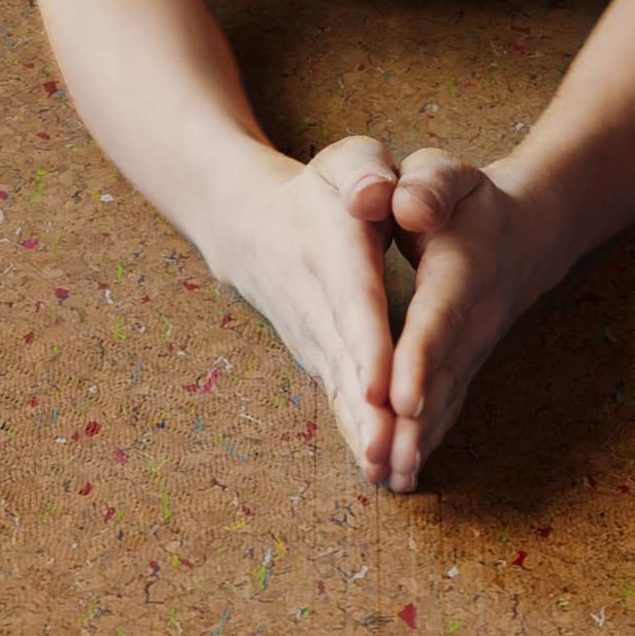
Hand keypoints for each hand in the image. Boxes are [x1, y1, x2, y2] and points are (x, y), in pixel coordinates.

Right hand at [208, 136, 402, 484]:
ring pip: (341, 394)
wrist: (250, 229)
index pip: (353, 303)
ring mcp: (315, 343)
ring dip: (360, 436)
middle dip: (366, 411)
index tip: (379, 386)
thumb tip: (375, 196)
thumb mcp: (344, 161)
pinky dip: (357, 438)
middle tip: (384, 452)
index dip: (366, 346)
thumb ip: (364, 172)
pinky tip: (381, 474)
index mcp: (335, 256)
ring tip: (384, 474)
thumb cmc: (315, 193)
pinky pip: (340, 405)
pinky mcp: (318, 364)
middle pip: (347, 365)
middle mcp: (320, 309)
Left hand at [384, 149, 561, 492]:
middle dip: (414, 421)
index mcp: (460, 270)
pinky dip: (425, 442)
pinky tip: (402, 475)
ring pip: (444, 401)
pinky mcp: (466, 368)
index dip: (418, 358)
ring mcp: (473, 350)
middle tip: (387, 461)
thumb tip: (405, 203)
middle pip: (441, 376)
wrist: (526, 232)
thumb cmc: (470, 200)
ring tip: (391, 479)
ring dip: (418, 442)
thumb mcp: (446, 174)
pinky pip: (446, 408)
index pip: (438, 319)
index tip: (399, 398)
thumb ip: (427, 185)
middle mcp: (472, 320)